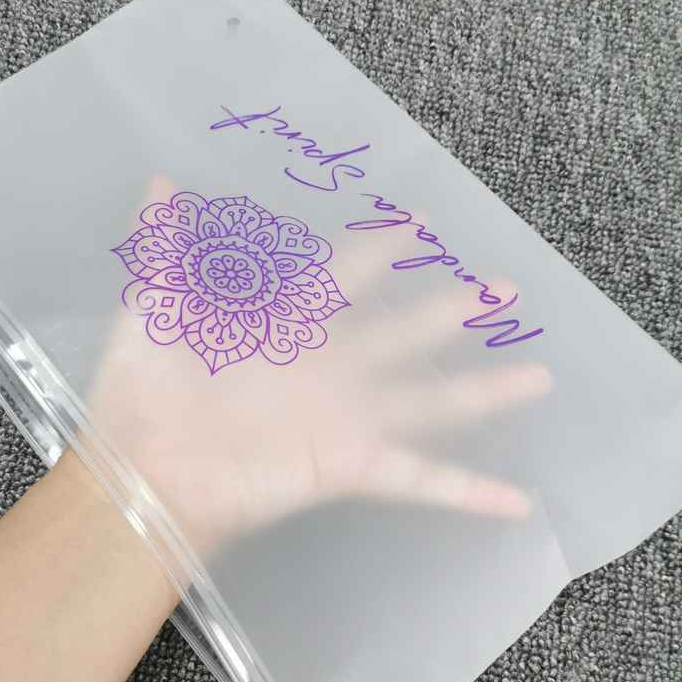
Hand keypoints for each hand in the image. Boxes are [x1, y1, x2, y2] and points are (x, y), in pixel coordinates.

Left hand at [84, 176, 551, 554]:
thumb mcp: (154, 306)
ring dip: (486, 392)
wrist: (142, 468)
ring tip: (539, 377)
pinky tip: (519, 503)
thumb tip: (159, 178)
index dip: (379, 248)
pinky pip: (421, 479)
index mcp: (289, 326)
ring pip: (433, 400)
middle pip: (407, 332)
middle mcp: (329, 369)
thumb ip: (164, 244)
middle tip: (503, 288)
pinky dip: (469, 492)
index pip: (346, 277)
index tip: (415, 224)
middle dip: (455, 310)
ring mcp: (347, 418)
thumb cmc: (145, 387)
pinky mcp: (352, 464)